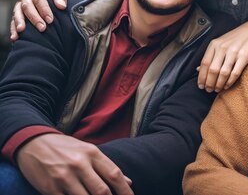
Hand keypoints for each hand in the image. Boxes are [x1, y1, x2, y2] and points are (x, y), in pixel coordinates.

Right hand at [10, 0, 67, 41]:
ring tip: (22, 31)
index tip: (50, 20)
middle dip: (34, 18)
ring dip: (20, 22)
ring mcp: (20, 2)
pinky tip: (15, 37)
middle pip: (27, 6)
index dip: (44, 9)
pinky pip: (13, 19)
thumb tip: (61, 6)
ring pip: (18, 12)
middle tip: (42, 28)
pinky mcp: (18, 11)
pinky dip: (13, 28)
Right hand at [16, 133, 132, 194]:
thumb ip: (107, 166)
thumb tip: (128, 181)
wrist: (33, 143)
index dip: (125, 190)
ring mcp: (64, 177)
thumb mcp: (88, 150)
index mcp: (92, 153)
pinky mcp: (50, 188)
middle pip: (102, 191)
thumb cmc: (65, 148)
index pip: (114, 175)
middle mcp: (79, 164)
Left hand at [197, 20, 247, 91]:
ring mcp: (234, 52)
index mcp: (214, 45)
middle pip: (213, 70)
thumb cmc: (233, 39)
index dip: (201, 77)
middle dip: (209, 83)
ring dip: (219, 84)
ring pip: (223, 73)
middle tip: (209, 90)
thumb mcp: (218, 43)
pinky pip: (235, 73)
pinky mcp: (244, 57)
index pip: (204, 63)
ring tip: (217, 89)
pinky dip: (229, 82)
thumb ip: (209, 56)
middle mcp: (222, 48)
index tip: (200, 85)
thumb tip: (198, 70)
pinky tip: (226, 85)